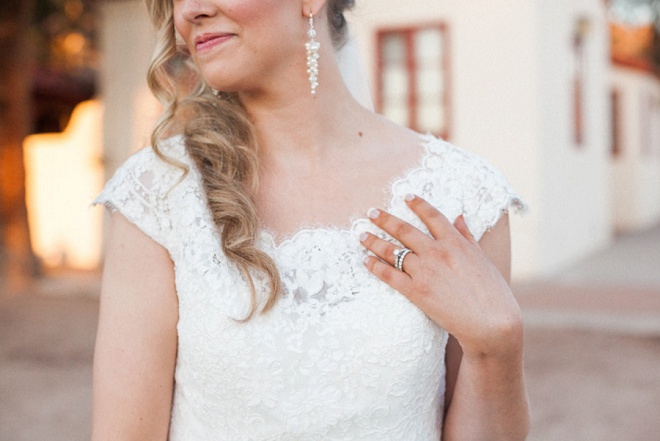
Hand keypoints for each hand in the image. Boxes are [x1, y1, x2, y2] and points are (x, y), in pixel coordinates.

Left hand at [360, 194, 522, 361]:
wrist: (492, 322)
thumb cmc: (493, 293)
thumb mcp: (482, 259)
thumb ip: (467, 236)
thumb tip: (459, 217)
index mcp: (456, 243)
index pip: (432, 216)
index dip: (417, 204)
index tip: (405, 196)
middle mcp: (437, 252)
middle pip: (405, 230)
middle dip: (385, 220)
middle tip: (371, 213)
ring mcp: (425, 271)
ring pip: (393, 251)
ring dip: (374, 241)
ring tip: (361, 235)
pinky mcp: (416, 291)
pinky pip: (389, 275)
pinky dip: (375, 267)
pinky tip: (365, 261)